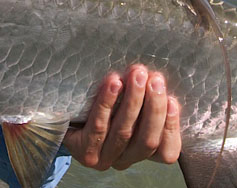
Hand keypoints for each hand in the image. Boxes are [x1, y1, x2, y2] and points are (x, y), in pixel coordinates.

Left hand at [62, 64, 181, 170]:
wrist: (64, 116)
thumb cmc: (103, 108)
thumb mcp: (128, 108)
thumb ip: (145, 103)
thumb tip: (160, 80)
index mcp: (141, 152)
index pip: (167, 151)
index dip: (171, 127)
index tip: (172, 100)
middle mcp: (125, 160)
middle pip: (147, 140)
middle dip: (154, 107)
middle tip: (155, 79)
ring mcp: (103, 158)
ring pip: (124, 131)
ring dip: (133, 100)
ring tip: (137, 76)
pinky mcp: (83, 150)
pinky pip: (98, 125)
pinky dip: (107, 102)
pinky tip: (113, 83)